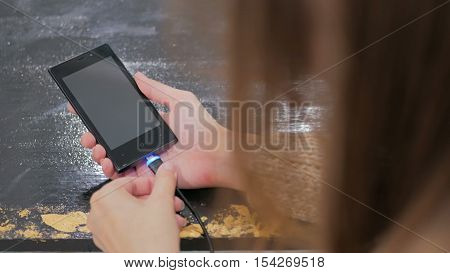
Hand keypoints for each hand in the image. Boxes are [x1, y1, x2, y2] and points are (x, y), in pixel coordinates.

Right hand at [69, 71, 241, 189]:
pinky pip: (127, 176)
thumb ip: (156, 90)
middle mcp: (146, 142)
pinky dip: (113, 172)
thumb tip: (137, 75)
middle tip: (88, 137)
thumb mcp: (179, 100)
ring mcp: (146, 159)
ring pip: (116, 158)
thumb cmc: (202, 128)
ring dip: (101, 154)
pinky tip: (108, 164)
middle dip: (95, 138)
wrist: (216, 155)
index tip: (83, 111)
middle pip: (113, 140)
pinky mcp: (150, 176)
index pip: (120, 119)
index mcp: (150, 124)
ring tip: (97, 150)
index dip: (101, 117)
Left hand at [87, 163, 183, 251]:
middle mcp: (98, 213)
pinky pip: (128, 226)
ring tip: (172, 217)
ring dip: (156, 212)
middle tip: (172, 202)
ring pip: (132, 212)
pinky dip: (146, 224)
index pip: (132, 181)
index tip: (165, 187)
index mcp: (105, 198)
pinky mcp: (109, 243)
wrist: (150, 270)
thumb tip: (166, 169)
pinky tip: (164, 227)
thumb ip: (165, 179)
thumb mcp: (163, 201)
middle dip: (157, 200)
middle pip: (133, 197)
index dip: (153, 184)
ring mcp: (102, 230)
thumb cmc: (150, 243)